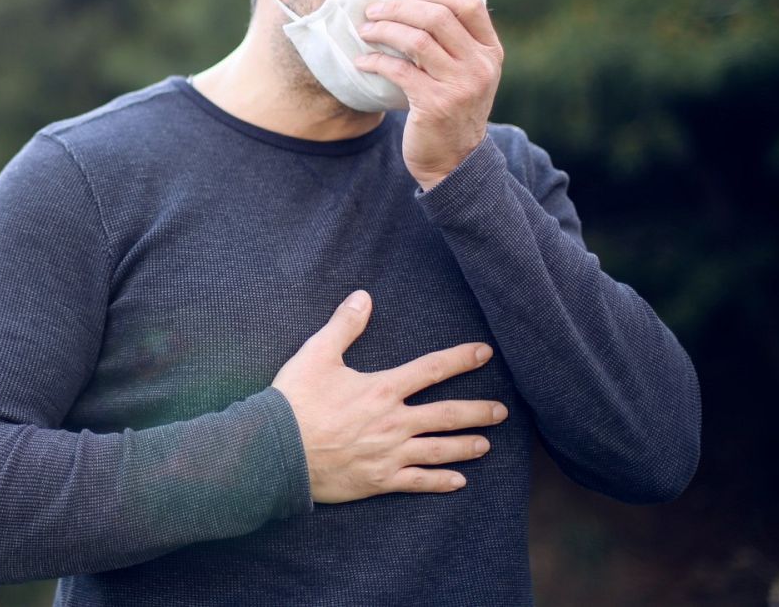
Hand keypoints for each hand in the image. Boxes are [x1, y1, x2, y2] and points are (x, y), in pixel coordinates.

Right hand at [271, 290, 507, 503]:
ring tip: (485, 444)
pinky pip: (418, 482)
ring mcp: (390, 454)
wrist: (277, 450)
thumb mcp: (316, 354)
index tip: (485, 353)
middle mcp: (395, 422)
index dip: (461, 359)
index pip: (432, 370)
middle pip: (447, 415)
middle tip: (501, 411)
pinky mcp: (380, 480)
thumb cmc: (295, 401)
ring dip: (466, 446)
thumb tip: (364, 296)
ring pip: (439, 450)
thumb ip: (344, 325)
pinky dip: (440, 482)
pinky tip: (459, 482)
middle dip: (477, 411)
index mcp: (383, 389)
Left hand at [354, 0, 503, 188]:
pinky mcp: (435, 104)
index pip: (469, 3)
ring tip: (365, 31)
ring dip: (383, 30)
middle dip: (398, 8)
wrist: (455, 161)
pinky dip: (375, 61)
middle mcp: (480, 65)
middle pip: (437, 16)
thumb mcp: (468, 74)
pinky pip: (398, 70)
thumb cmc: (453, 110)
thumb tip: (413, 3)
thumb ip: (454, 43)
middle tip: (373, 11)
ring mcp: (460, 85)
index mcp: (490, 51)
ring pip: (415, 39)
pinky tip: (362, 62)